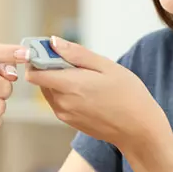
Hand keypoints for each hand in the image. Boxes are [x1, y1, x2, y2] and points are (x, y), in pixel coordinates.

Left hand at [22, 37, 168, 150]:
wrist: (138, 129)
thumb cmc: (128, 95)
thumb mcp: (106, 66)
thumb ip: (76, 53)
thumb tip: (53, 42)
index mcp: (70, 86)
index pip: (33, 73)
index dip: (38, 58)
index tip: (51, 50)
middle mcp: (62, 103)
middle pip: (41, 80)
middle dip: (51, 67)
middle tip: (76, 61)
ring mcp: (65, 114)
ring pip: (49, 90)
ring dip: (58, 79)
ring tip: (85, 76)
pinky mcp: (70, 122)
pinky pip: (58, 101)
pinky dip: (65, 92)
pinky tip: (87, 90)